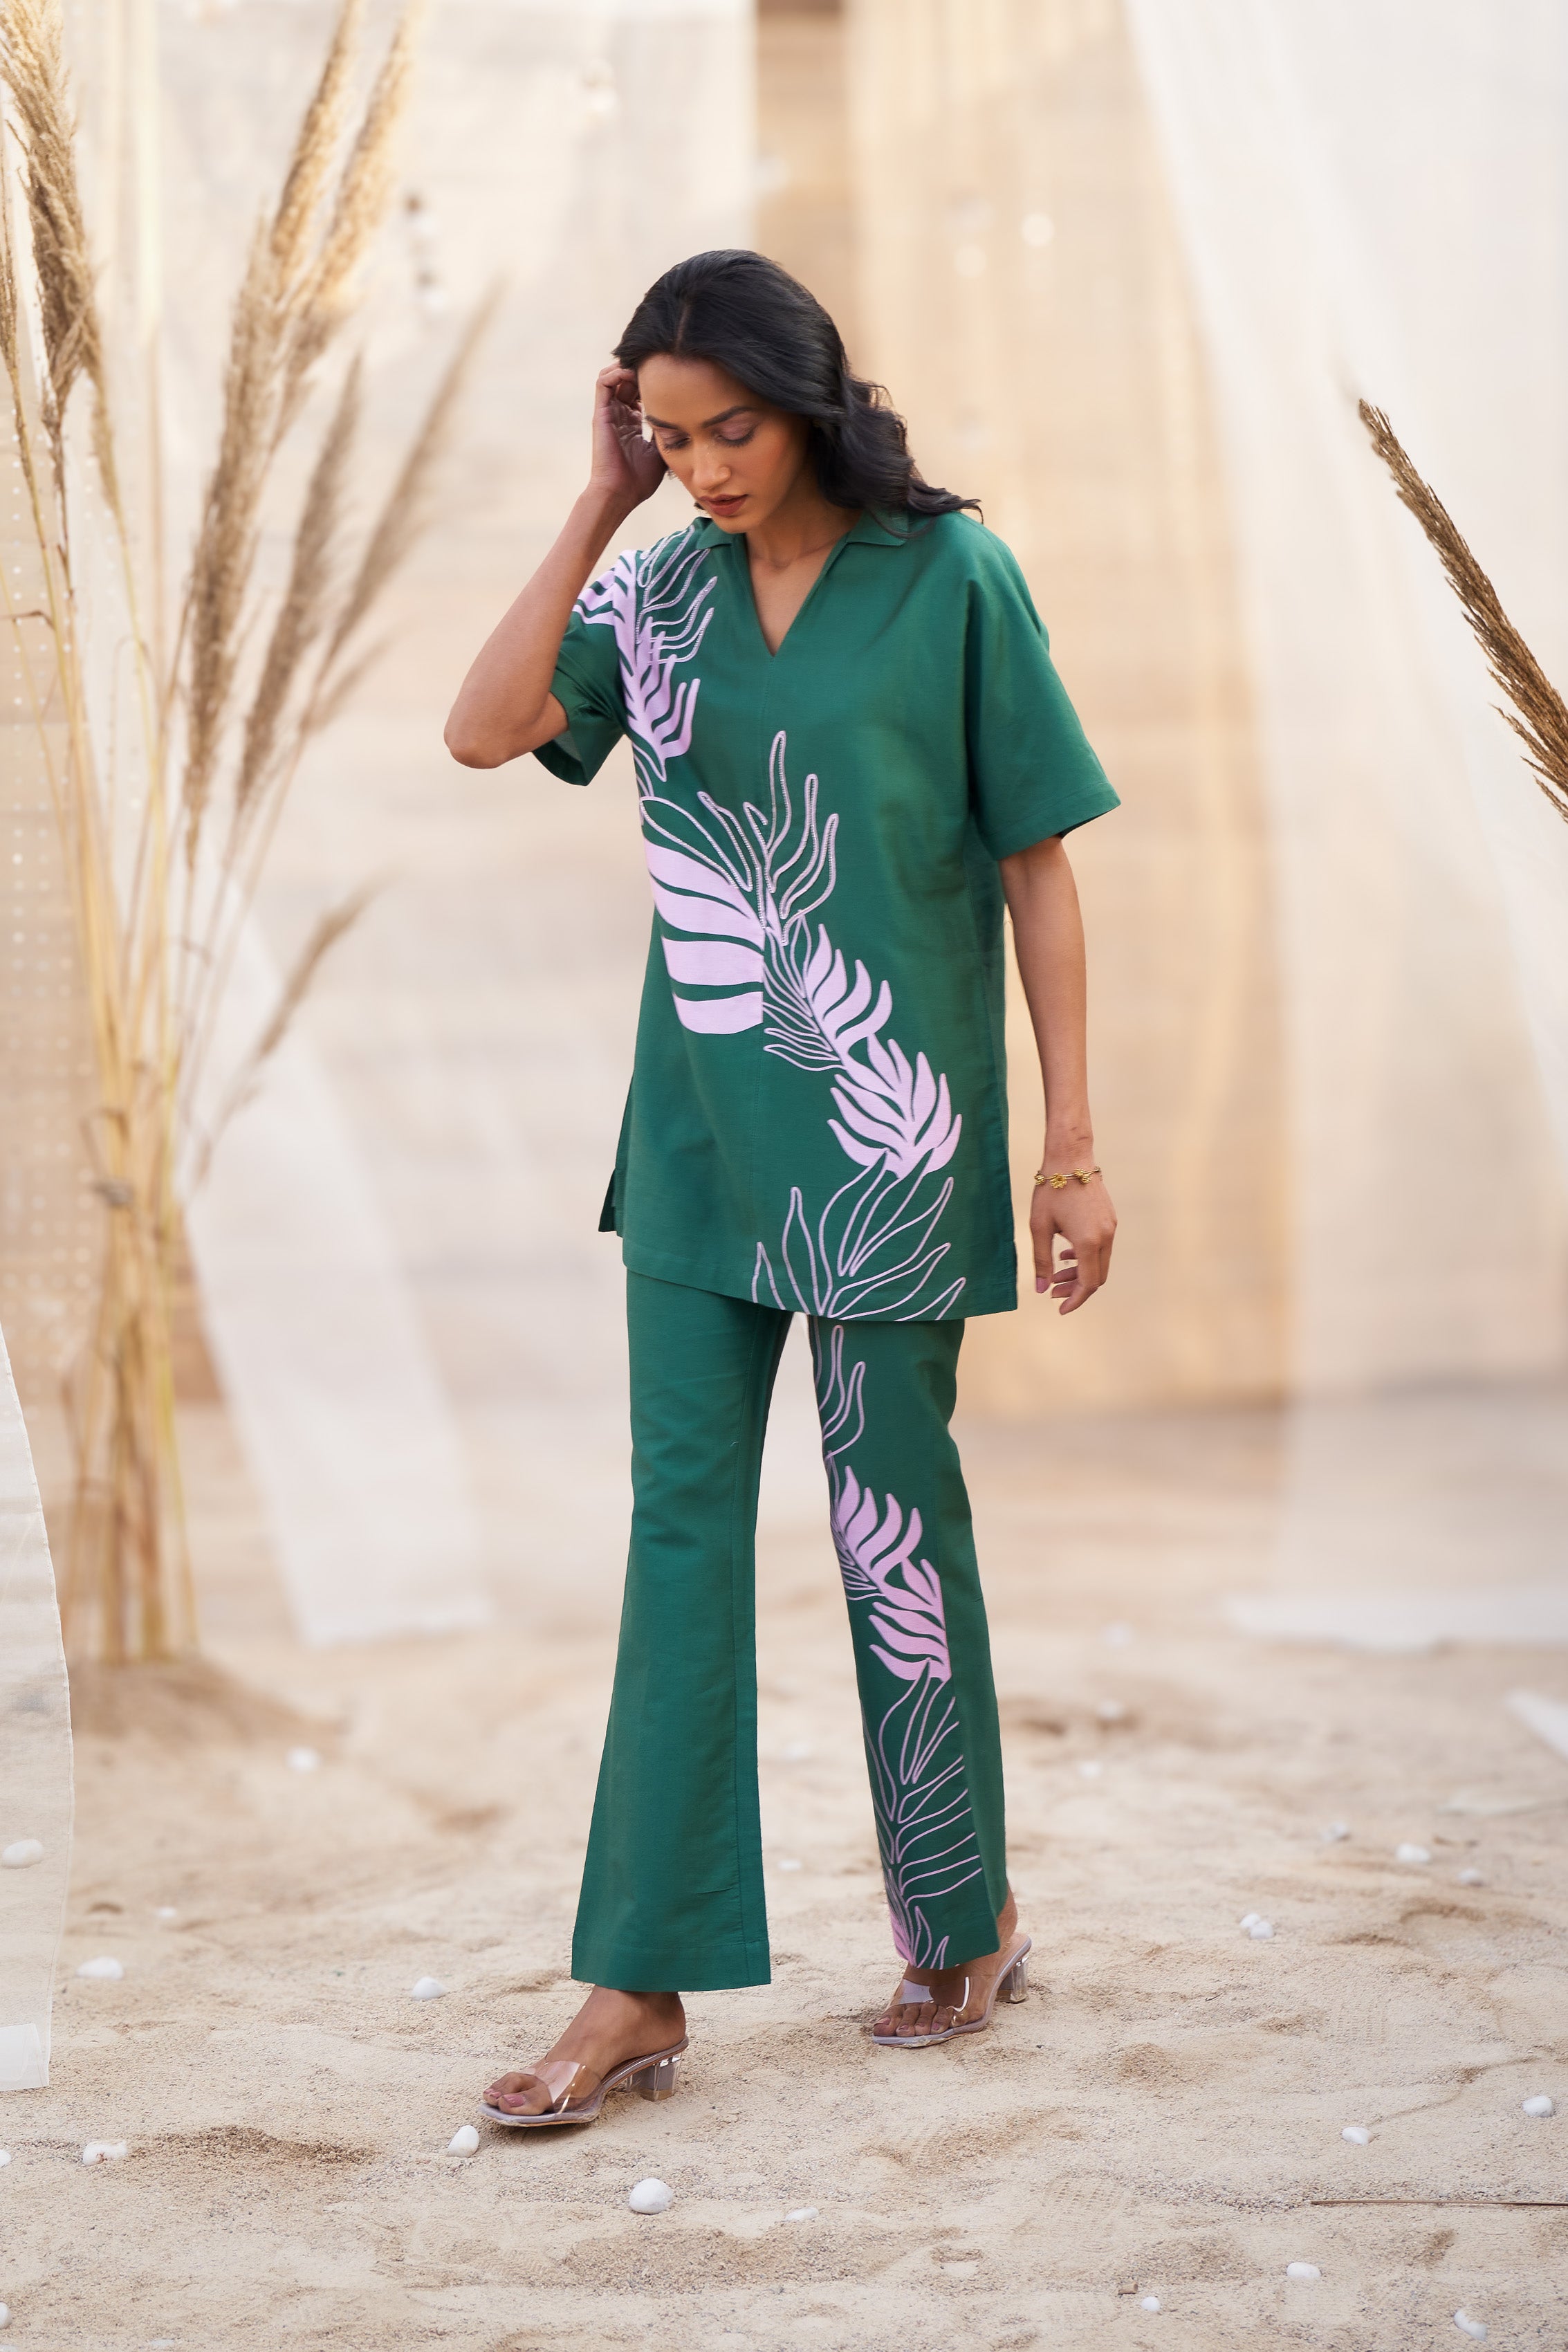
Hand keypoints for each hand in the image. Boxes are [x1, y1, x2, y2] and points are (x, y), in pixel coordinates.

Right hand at [588, 364, 665, 512]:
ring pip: (612, 376)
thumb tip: (688, 421)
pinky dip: (615, 372)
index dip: (650, 382)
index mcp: (631, 424)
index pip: (638, 393)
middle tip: (658, 369)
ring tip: (643, 368)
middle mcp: (619, 415)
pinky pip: (603, 382)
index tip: (669, 379)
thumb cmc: (640, 480)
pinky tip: (631, 373)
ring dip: (627, 367)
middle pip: (626, 381)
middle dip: (640, 371)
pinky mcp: (601, 413)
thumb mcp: (661, 452)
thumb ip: (668, 433)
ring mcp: (609, 413)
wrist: (620, 493)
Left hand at [1031, 1169, 1115, 1313]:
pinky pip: (1102, 1248)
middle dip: (1076, 1289)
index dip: (1075, 1300)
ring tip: (1057, 1274)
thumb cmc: (1051, 1190)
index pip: (1088, 1283)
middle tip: (1053, 1292)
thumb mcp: (1039, 1227)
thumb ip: (1041, 1260)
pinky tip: (1067, 1253)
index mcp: (1089, 1242)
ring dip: (1080, 1273)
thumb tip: (1041, 1289)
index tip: (1059, 1309)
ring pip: (1100, 1263)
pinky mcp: (1110, 1219)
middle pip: (1097, 1277)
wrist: (1070, 1158)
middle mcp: (1105, 1237)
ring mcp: (1111, 1227)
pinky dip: (1086, 1258)